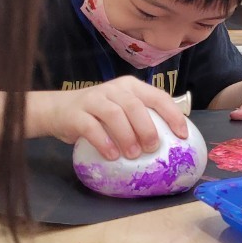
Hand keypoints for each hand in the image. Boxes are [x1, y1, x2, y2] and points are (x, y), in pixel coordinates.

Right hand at [29, 76, 188, 160]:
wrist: (59, 111)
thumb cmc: (99, 115)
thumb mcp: (122, 110)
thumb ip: (142, 118)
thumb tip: (171, 143)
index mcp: (131, 87)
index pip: (157, 96)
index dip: (172, 115)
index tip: (182, 135)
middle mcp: (114, 89)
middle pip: (135, 106)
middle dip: (147, 128)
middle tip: (153, 148)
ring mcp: (94, 99)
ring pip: (114, 115)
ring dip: (127, 136)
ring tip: (133, 155)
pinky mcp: (76, 114)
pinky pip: (91, 128)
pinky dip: (104, 142)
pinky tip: (111, 155)